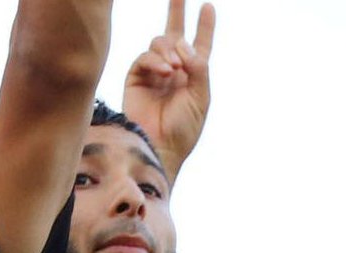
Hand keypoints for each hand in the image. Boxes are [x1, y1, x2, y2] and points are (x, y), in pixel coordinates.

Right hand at [121, 0, 214, 180]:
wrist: (160, 145)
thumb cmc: (184, 128)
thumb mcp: (200, 98)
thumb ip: (198, 68)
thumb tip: (184, 42)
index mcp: (194, 76)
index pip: (200, 45)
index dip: (205, 26)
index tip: (208, 7)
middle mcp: (174, 69)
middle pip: (174, 33)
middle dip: (177, 11)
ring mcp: (154, 71)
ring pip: (160, 42)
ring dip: (169, 50)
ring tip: (174, 68)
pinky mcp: (136, 76)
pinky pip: (145, 57)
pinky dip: (155, 60)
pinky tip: (164, 71)